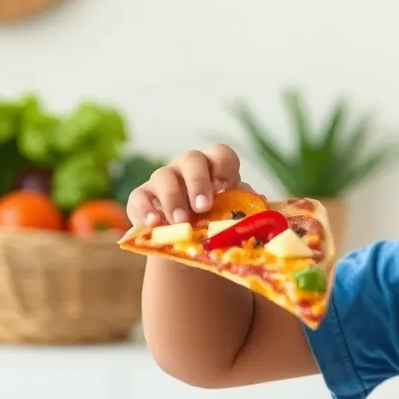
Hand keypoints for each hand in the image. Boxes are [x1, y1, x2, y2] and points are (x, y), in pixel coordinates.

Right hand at [126, 144, 261, 225]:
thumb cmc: (215, 223)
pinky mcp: (142, 198)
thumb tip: (259, 201)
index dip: (224, 166)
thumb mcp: (231, 214)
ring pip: (163, 176)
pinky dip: (144, 210)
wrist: (187, 244)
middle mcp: (188, 167)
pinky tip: (153, 224)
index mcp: (214, 167)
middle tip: (203, 207)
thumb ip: (244, 205)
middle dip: (198, 182)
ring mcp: (163, 180)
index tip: (225, 187)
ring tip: (182, 222)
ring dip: (173, 199)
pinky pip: (138, 197)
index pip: (221, 154)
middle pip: (192, 159)